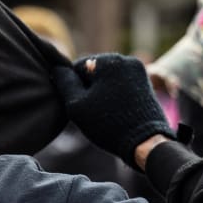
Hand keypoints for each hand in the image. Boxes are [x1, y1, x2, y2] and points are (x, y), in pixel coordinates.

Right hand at [52, 53, 174, 169]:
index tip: (79, 104)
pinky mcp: (145, 83)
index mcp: (109, 61)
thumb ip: (64, 83)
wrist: (145, 142)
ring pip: (108, 78)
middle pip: (95, 71)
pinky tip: (114, 112)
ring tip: (104, 113)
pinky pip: (121, 84)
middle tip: (91, 110)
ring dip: (101, 92)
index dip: (73, 86)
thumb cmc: (108, 124)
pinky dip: (114, 95)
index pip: (79, 67)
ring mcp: (138, 71)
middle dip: (89, 88)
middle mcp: (126, 60)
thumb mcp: (76, 105)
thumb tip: (57, 69)